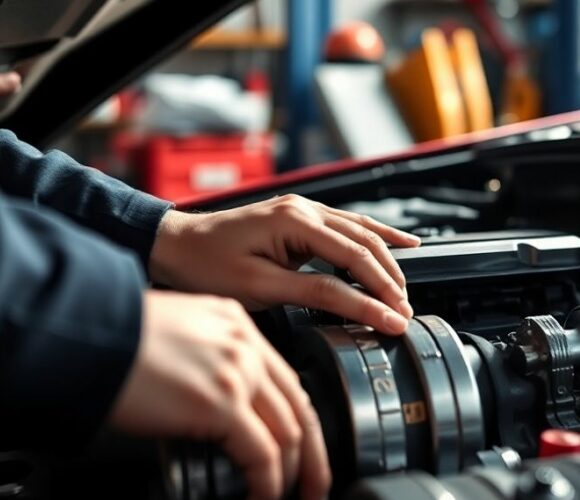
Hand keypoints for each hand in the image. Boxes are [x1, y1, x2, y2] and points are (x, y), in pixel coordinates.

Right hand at [110, 290, 329, 499]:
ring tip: (292, 498)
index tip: (304, 447)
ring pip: (291, 433)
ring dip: (295, 474)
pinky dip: (269, 483)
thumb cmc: (107, 337)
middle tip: (315, 483)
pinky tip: (263, 496)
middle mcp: (244, 344)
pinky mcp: (221, 403)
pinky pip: (264, 455)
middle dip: (313, 453)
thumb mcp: (171, 336)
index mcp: (235, 324)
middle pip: (300, 406)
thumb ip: (201, 361)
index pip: (285, 379)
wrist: (79, 333)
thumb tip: (205, 405)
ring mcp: (237, 372)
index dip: (300, 420)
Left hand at [149, 194, 421, 334]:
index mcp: (295, 222)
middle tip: (406, 312)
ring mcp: (304, 209)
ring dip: (387, 262)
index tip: (397, 318)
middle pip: (364, 244)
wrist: (173, 245)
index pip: (353, 259)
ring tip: (405, 292)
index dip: (379, 291)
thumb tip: (361, 305)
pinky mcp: (301, 217)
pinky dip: (377, 238)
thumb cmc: (206, 265)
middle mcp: (304, 209)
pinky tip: (403, 244)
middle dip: (389, 279)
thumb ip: (315, 295)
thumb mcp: (260, 287)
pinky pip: (350, 226)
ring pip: (362, 233)